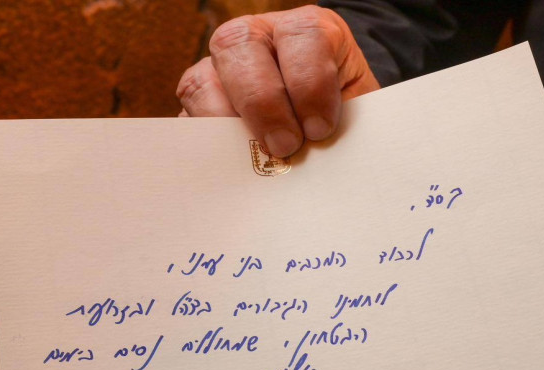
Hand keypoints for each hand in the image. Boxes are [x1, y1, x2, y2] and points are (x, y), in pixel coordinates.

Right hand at [176, 5, 379, 156]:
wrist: (325, 135)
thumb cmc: (342, 120)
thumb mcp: (355, 114)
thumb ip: (346, 124)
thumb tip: (327, 157)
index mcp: (307, 31)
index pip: (303, 34)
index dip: (310, 82)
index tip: (320, 128)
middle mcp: (258, 38)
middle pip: (241, 45)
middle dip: (263, 101)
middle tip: (285, 146)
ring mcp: (219, 70)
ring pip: (203, 80)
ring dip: (226, 122)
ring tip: (252, 157)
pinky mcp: (198, 108)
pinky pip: (188, 122)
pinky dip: (205, 145)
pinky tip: (229, 165)